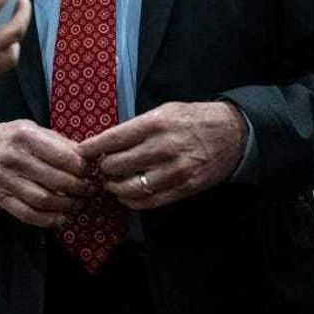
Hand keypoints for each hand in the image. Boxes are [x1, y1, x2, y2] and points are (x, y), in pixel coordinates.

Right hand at [0, 120, 92, 227]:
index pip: (62, 156)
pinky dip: (48, 220)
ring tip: (78, 203)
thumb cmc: (15, 138)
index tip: (90, 171)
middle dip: (78, 188)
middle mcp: (13, 158)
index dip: (81, 168)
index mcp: (26, 136)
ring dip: (67, 206)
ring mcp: (4, 179)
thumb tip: (88, 158)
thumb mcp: (36, 129)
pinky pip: (27, 215)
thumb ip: (60, 143)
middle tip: (89, 190)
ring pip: (43, 200)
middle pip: (55, 181)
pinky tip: (61, 217)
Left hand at [77, 101, 246, 209]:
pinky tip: (127, 196)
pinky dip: (133, 202)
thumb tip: (108, 142)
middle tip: (99, 169)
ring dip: (115, 188)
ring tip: (111, 184)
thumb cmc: (194, 119)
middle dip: (102, 170)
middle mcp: (164, 146)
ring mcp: (175, 169)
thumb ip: (138, 126)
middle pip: (117, 165)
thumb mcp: (165, 110)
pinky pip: (150, 201)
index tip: (81, 153)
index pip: (113, 139)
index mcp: (156, 123)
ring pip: (131, 188)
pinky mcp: (185, 187)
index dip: (92, 148)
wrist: (233, 132)